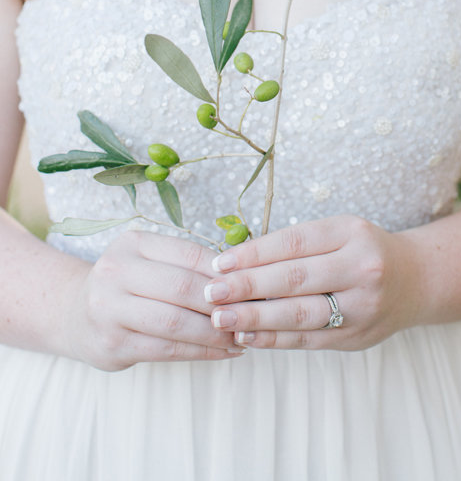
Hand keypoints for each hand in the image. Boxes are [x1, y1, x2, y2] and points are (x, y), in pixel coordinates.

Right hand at [63, 230, 245, 370]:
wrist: (75, 315)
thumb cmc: (128, 285)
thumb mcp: (149, 261)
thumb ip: (187, 264)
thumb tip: (243, 276)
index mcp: (132, 244)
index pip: (189, 254)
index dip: (225, 272)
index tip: (251, 285)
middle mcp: (115, 272)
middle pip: (181, 287)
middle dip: (221, 303)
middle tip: (250, 313)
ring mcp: (109, 310)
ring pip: (175, 323)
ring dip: (214, 333)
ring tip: (241, 336)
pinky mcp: (112, 345)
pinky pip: (167, 350)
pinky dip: (201, 352)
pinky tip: (223, 352)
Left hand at [203, 215, 414, 350]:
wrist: (416, 281)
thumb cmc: (363, 251)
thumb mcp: (340, 232)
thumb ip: (298, 245)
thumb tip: (237, 261)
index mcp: (352, 233)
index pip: (294, 242)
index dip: (253, 253)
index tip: (220, 263)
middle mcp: (361, 269)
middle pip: (295, 279)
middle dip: (247, 287)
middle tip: (211, 293)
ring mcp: (361, 307)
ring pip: (300, 314)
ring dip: (255, 318)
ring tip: (221, 318)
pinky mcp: (356, 338)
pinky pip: (308, 339)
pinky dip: (274, 339)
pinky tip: (246, 336)